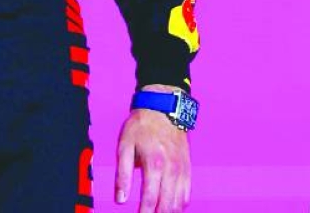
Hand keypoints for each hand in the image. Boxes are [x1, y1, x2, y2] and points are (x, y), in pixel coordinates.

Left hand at [114, 88, 190, 212]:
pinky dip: (180, 205)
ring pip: (179, 203)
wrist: (164, 107)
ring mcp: (182, 170)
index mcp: (154, 164)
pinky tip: (171, 208)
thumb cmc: (142, 125)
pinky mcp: (188, 169)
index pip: (150, 199)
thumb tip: (121, 199)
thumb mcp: (125, 145)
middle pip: (167, 206)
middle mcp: (171, 170)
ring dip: (169, 212)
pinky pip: (187, 195)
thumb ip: (123, 174)